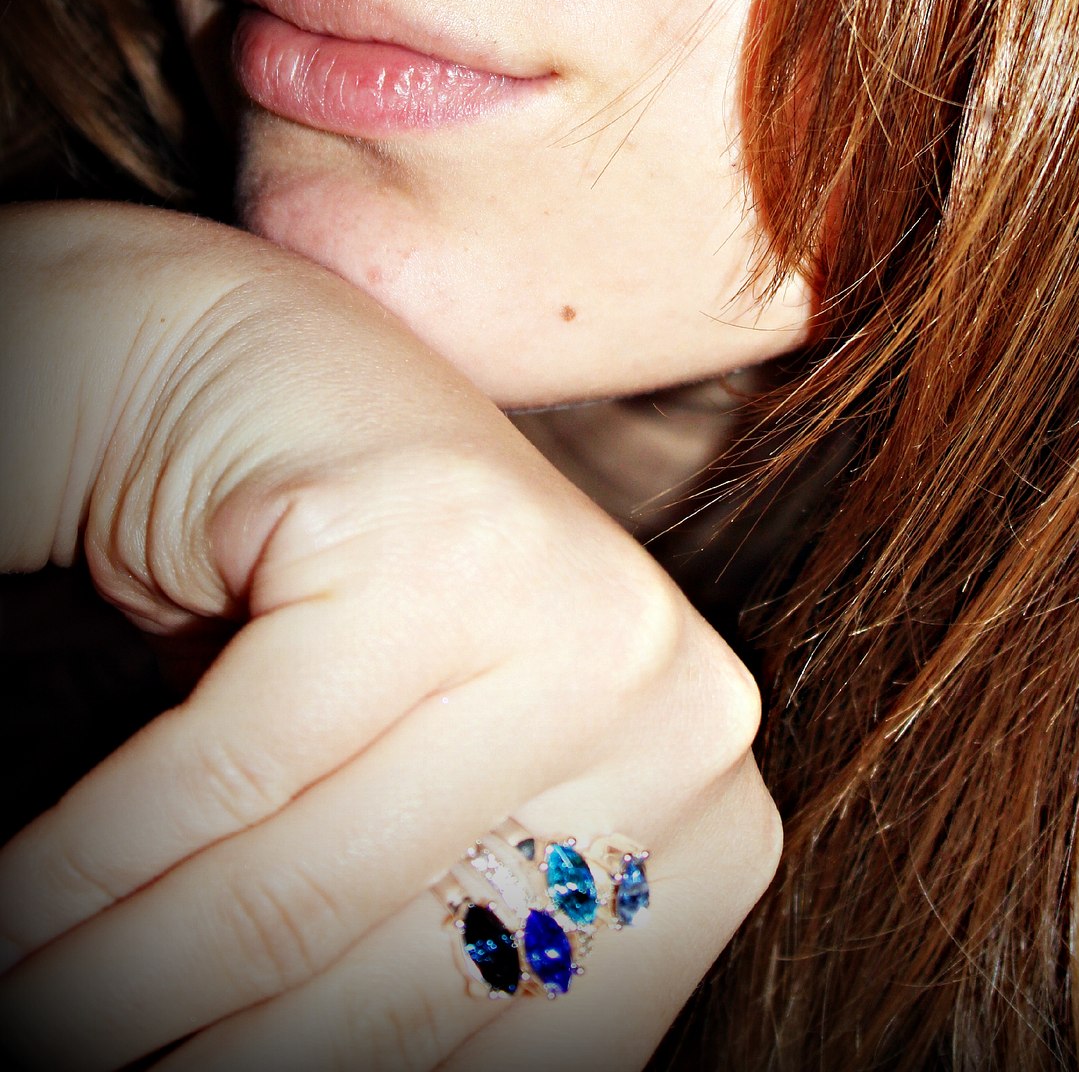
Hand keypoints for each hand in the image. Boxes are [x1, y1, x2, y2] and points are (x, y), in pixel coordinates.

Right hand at [0, 205, 780, 1069]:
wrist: (252, 374)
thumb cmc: (338, 623)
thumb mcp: (413, 818)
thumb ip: (428, 959)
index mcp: (710, 824)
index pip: (524, 1050)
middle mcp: (685, 708)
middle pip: (410, 992)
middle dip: (211, 1047)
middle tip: (79, 1062)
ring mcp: (577, 607)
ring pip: (298, 895)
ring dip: (116, 975)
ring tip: (28, 1001)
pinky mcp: (439, 538)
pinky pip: (227, 778)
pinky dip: (88, 864)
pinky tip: (18, 902)